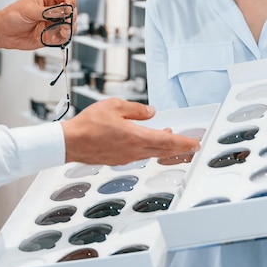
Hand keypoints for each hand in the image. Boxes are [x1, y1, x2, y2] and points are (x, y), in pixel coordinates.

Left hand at [0, 0, 76, 50]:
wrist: (3, 33)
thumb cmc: (11, 16)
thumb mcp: (28, 9)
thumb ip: (46, 11)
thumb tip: (62, 11)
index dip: (71, 0)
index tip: (69, 7)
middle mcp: (53, 10)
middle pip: (72, 11)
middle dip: (70, 17)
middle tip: (64, 22)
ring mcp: (53, 23)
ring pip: (71, 25)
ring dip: (68, 29)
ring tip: (59, 31)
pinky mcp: (51, 35)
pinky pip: (63, 37)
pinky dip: (62, 39)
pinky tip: (53, 38)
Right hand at [61, 98, 199, 164]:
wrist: (71, 142)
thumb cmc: (88, 124)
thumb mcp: (114, 106)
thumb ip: (136, 109)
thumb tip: (151, 112)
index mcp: (136, 137)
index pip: (167, 141)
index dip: (184, 143)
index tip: (196, 144)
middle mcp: (134, 151)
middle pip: (163, 151)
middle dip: (179, 148)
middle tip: (191, 146)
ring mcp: (126, 157)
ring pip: (152, 153)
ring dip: (164, 148)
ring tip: (169, 139)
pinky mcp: (118, 159)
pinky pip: (140, 154)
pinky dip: (149, 149)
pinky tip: (146, 142)